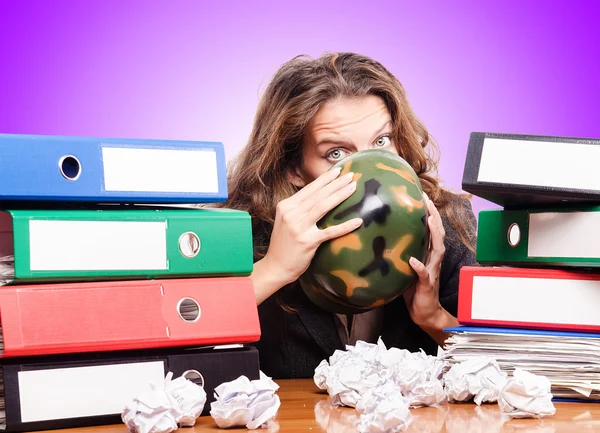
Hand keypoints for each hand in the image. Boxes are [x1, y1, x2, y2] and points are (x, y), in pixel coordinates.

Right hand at [261, 167, 362, 287]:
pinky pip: (330, 231)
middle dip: (336, 183)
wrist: (276, 266)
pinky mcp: (308, 241)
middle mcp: (291, 214)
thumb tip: (320, 196)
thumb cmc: (284, 243)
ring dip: (340, 195)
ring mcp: (299, 227)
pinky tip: (358, 221)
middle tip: (351, 175)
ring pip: (323, 206)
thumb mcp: (286, 220)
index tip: (338, 171)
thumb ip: (299, 208)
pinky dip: (345, 226)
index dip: (325, 179)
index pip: (309, 189)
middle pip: (318, 195)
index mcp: (286, 206)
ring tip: (353, 187)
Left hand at [403, 194, 446, 328]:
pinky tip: (413, 260)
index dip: (428, 213)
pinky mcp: (427, 285)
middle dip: (434, 215)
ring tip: (429, 220)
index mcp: (428, 254)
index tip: (422, 196)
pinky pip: (424, 274)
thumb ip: (398, 253)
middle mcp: (433, 259)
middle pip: (438, 233)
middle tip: (426, 200)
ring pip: (437, 249)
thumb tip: (379, 238)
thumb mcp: (404, 267)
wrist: (424, 313)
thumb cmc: (413, 289)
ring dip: (434, 234)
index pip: (431, 230)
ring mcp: (432, 271)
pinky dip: (419, 267)